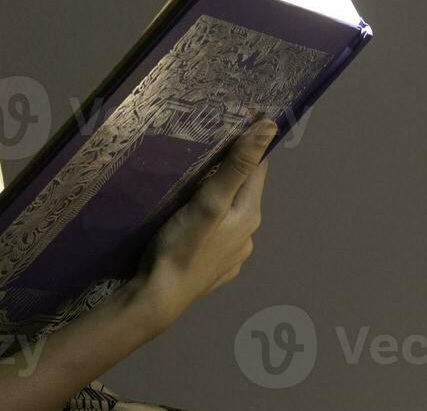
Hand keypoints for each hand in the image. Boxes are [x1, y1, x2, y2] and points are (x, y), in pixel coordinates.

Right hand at [131, 118, 277, 331]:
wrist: (158, 298)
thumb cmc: (182, 246)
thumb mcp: (209, 200)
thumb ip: (238, 165)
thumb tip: (269, 128)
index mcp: (249, 214)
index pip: (258, 169)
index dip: (246, 147)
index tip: (227, 130)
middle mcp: (248, 235)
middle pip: (243, 191)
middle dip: (229, 172)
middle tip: (201, 155)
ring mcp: (233, 256)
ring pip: (230, 215)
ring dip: (218, 199)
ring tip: (190, 189)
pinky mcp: (215, 270)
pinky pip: (218, 236)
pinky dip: (209, 225)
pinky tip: (190, 225)